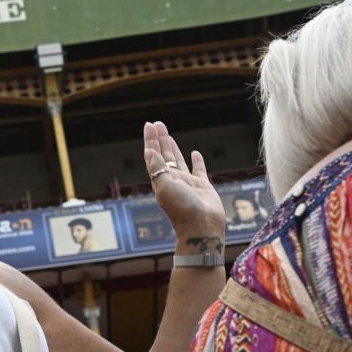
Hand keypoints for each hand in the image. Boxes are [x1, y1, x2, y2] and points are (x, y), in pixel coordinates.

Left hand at [142, 122, 223, 236]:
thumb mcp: (165, 187)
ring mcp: (187, 183)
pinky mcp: (203, 186)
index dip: (151, 140)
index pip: (153, 156)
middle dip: (160, 140)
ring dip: (173, 147)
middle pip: (164, 156)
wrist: (202, 227)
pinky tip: (194, 153)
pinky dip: (196, 161)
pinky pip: (199, 170)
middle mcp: (172, 181)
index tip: (149, 125)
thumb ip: (157, 169)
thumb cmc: (182, 210)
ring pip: (178, 161)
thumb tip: (148, 151)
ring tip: (168, 135)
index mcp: (160, 181)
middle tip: (157, 124)